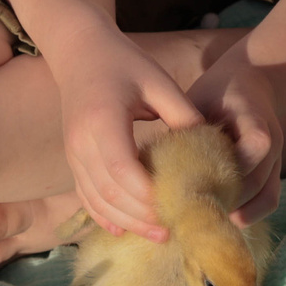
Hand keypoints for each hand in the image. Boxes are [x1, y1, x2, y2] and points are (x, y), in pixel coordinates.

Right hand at [49, 31, 203, 241]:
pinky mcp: (73, 159)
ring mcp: (73, 153)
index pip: (123, 169)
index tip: (177, 206)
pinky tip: (125, 230)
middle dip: (142, 217)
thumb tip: (212, 149)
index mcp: (103, 120)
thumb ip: (183, 114)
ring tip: (158, 234)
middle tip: (174, 230)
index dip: (149, 194)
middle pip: (109, 193)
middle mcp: (81, 141)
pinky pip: (85, 196)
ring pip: (96, 200)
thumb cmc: (124, 62)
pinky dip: (104, 216)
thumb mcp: (158, 81)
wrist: (79, 51)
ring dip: (126, 222)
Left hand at [187, 59, 283, 224]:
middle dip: (222, 198)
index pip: (256, 145)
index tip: (195, 179)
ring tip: (204, 218)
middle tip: (189, 211)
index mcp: (255, 117)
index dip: (229, 166)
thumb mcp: (199, 100)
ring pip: (265, 197)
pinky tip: (224, 220)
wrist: (247, 83)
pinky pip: (270, 201)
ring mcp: (277, 160)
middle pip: (255, 182)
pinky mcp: (275, 173)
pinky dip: (250, 215)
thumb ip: (187, 128)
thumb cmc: (215, 93)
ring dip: (236, 211)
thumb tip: (153, 163)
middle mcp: (274, 141)